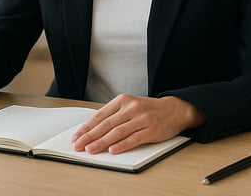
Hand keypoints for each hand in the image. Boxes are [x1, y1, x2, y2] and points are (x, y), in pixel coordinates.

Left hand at [71, 94, 204, 154]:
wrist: (174, 109)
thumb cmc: (148, 110)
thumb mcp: (130, 106)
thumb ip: (114, 115)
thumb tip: (93, 129)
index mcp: (122, 100)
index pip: (99, 115)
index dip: (86, 127)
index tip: (76, 136)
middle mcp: (131, 108)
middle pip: (106, 124)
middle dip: (89, 136)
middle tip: (78, 145)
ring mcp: (141, 119)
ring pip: (117, 132)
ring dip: (102, 142)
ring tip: (91, 149)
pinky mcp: (151, 130)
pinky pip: (133, 139)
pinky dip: (122, 145)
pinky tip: (112, 150)